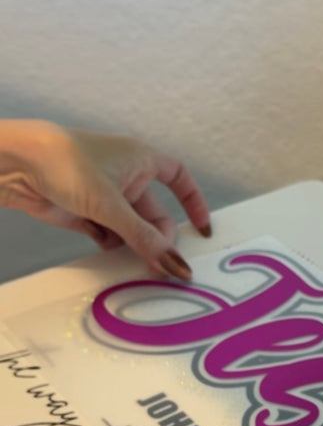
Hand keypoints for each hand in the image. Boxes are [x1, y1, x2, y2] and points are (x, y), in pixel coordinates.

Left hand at [0, 119, 209, 277]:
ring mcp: (106, 196)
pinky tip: (109, 252)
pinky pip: (112, 236)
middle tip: (160, 264)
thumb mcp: (114, 206)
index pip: (178, 177)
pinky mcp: (87, 212)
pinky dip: (114, 247)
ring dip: (136, 247)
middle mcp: (127, 176)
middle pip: (156, 215)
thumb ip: (146, 240)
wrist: (17, 165)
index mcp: (141, 159)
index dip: (193, 202)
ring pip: (133, 229)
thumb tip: (176, 266)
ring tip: (135, 263)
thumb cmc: (66, 163)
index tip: (201, 229)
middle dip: (159, 240)